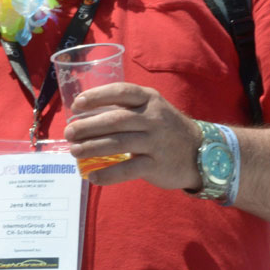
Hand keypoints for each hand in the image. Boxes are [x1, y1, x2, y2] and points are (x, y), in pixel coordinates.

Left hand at [62, 82, 202, 191]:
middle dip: (88, 126)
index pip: (121, 92)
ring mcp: (156, 142)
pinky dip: (108, 174)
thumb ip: (124, 110)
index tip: (76, 105)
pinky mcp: (157, 165)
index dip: (97, 96)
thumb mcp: (150, 110)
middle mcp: (153, 118)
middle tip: (68, 133)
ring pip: (119, 143)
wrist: (201, 153)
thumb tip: (83, 118)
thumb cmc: (165, 129)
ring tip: (74, 151)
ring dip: (93, 147)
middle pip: (116, 119)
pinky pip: (129, 169)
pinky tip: (92, 176)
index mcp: (149, 99)